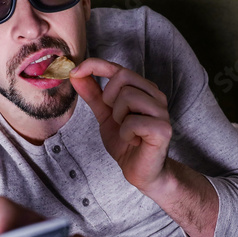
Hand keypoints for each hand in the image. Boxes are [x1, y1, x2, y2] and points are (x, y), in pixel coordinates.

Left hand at [70, 58, 172, 192]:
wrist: (141, 171)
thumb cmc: (127, 142)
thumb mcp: (105, 115)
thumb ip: (93, 94)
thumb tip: (76, 74)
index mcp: (142, 89)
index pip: (118, 67)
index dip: (94, 65)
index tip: (74, 72)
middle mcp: (155, 95)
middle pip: (123, 76)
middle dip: (109, 96)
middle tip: (115, 117)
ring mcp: (161, 111)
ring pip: (128, 96)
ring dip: (118, 117)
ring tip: (127, 131)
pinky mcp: (163, 129)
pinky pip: (133, 121)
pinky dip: (126, 133)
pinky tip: (134, 140)